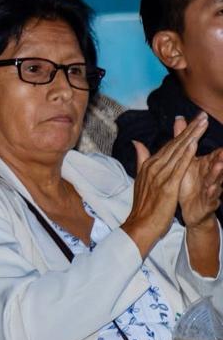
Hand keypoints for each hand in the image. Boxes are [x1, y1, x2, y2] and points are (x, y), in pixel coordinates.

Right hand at [124, 113, 208, 255]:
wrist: (140, 224)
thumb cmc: (143, 205)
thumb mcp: (140, 179)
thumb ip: (141, 159)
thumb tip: (136, 142)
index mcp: (149, 165)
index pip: (169, 145)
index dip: (183, 132)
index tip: (194, 120)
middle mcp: (154, 167)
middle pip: (175, 144)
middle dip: (190, 129)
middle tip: (202, 116)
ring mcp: (160, 175)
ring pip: (178, 152)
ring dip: (191, 136)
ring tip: (202, 124)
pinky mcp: (167, 185)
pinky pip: (178, 167)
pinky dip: (186, 154)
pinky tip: (194, 144)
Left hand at [180, 147, 222, 229]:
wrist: (192, 210)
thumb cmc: (189, 183)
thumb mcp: (186, 162)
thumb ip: (185, 142)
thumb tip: (179, 119)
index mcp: (205, 167)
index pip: (214, 156)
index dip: (218, 149)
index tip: (220, 143)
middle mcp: (210, 176)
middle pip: (217, 166)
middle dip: (220, 159)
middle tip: (222, 151)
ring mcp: (211, 190)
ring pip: (216, 181)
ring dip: (218, 174)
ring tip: (219, 166)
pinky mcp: (208, 203)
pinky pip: (212, 198)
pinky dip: (212, 193)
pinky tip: (212, 188)